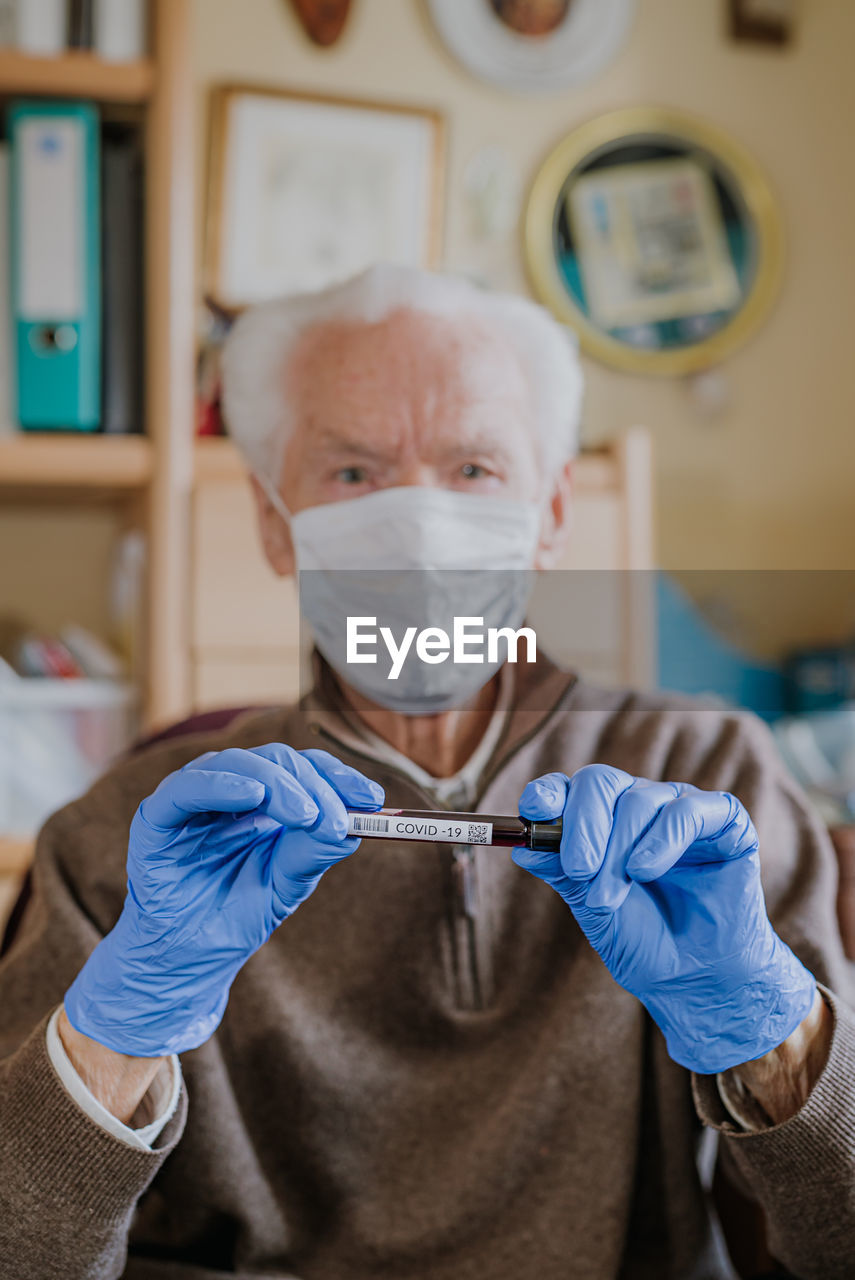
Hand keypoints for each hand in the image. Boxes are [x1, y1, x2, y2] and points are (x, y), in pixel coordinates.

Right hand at [65, 746, 383, 1056]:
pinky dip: (222, 785)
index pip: (305, 767)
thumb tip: (351, 821)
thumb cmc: (236, 913)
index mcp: (263, 797)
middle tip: (336, 819)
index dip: (339, 775)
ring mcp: (192, 799)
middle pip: (277, 760)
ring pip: (238, 763)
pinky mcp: (157, 818)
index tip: (371, 797)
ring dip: (278, 784)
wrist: (188, 960)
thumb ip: (314, 847)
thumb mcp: (289, 881)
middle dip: (314, 785)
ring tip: (306, 815)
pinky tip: (251, 795)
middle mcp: (229, 787)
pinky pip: (187, 788)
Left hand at [515, 765, 815, 1073]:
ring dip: (620, 851)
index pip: (566, 788)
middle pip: (599, 782)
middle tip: (579, 870)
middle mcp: (638, 805)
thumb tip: (522, 847)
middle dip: (583, 825)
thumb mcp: (592, 908)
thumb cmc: (644, 941)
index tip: (534, 812)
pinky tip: (646, 870)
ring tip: (613, 896)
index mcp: (601, 819)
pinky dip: (662, 838)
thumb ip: (561, 871)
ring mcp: (679, 808)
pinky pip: (687, 810)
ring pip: (640, 799)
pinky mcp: (722, 820)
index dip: (546, 793)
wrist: (698, 978)